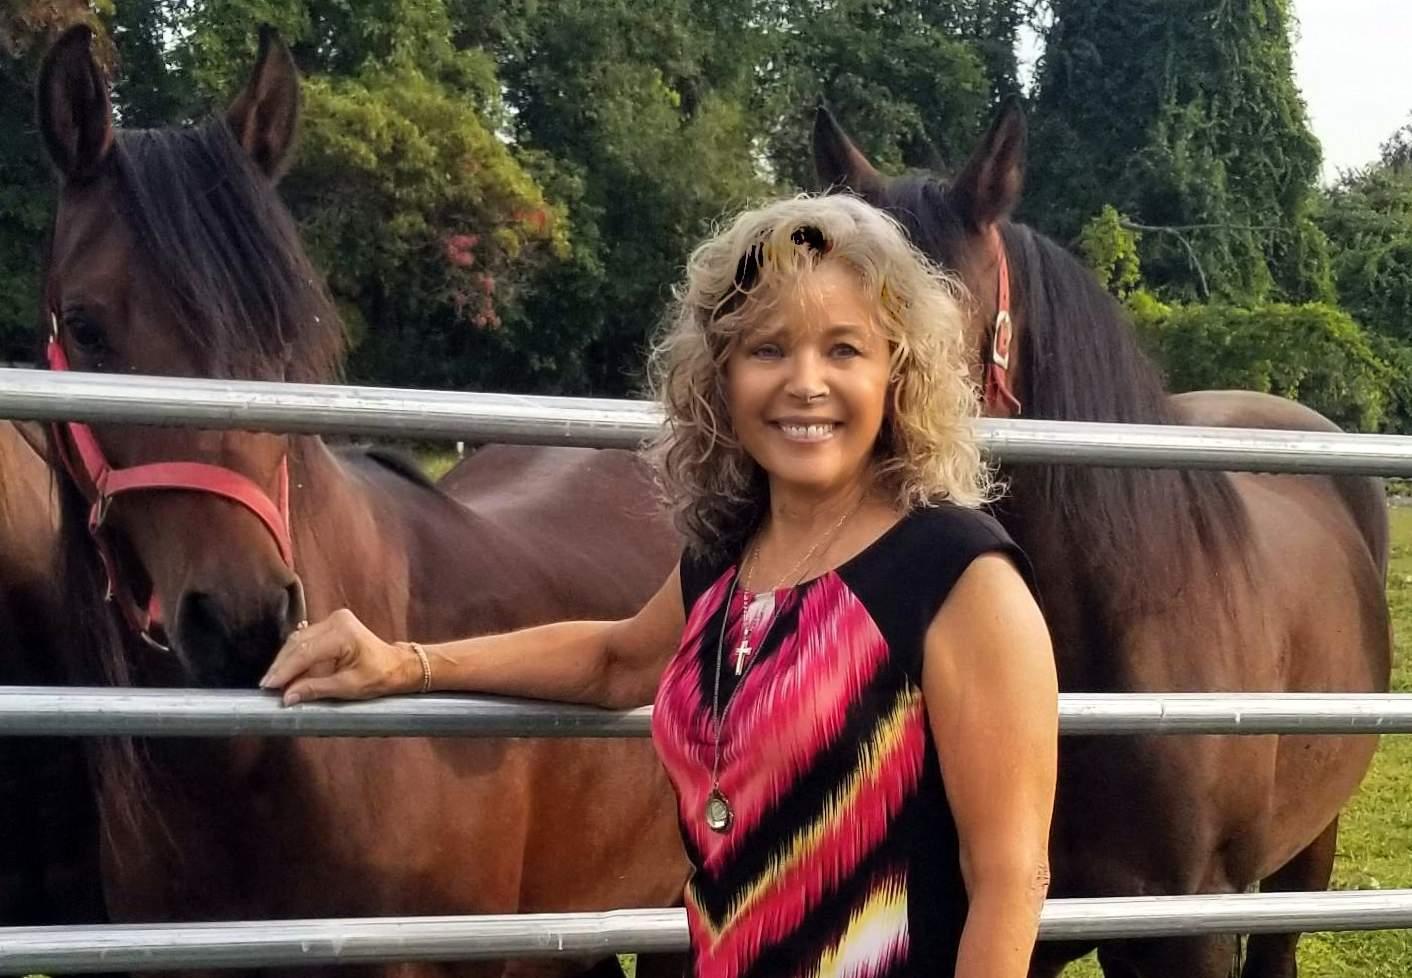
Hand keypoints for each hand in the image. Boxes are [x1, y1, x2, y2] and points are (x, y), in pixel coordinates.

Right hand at [260, 609, 417, 704]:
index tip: (268, 686)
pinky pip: (305, 640)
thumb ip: (316, 689)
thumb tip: (287, 696)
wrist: (397, 665)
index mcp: (343, 632)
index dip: (285, 670)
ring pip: (298, 640)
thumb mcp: (348, 687)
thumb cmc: (379, 676)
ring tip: (273, 682)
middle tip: (266, 686)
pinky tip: (285, 672)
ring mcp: (333, 620)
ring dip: (285, 661)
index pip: (306, 652)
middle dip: (281, 666)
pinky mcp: (330, 625)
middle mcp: (336, 620)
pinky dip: (295, 657)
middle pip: (298, 643)